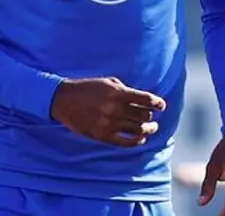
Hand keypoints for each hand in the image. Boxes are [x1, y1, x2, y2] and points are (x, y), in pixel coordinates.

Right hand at [49, 77, 166, 146]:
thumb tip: (143, 99)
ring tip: (151, 128)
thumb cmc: (88, 88)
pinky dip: (136, 142)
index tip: (162, 106)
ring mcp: (109, 123)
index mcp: (119, 93)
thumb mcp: (109, 82)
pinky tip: (140, 139)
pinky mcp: (101, 135)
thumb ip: (126, 90)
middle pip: (144, 116)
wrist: (63, 100)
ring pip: (138, 130)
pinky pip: (124, 142)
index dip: (158, 104)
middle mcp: (116, 109)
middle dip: (151, 117)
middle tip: (153, 118)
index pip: (147, 100)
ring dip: (148, 130)